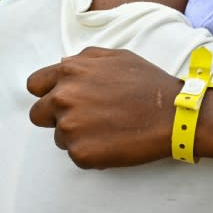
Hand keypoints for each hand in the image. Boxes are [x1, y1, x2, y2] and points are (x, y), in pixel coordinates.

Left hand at [27, 47, 180, 168]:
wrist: (176, 116)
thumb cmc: (152, 86)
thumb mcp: (119, 57)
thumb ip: (85, 59)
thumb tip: (63, 66)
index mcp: (70, 72)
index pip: (35, 85)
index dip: (49, 93)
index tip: (65, 101)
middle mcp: (64, 98)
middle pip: (39, 115)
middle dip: (59, 117)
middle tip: (90, 119)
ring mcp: (70, 127)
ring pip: (59, 137)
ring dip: (79, 136)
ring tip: (110, 130)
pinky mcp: (81, 153)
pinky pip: (76, 155)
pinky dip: (93, 153)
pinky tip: (115, 142)